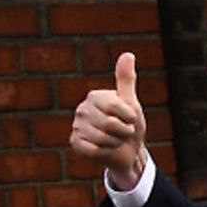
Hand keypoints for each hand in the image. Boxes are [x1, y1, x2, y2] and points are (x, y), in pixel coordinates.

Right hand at [70, 51, 147, 190]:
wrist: (128, 150)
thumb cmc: (130, 125)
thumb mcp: (131, 103)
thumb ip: (126, 80)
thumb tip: (128, 54)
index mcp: (94, 96)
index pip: (115, 106)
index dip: (129, 117)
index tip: (130, 118)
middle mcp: (82, 109)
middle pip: (109, 123)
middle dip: (123, 131)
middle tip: (122, 131)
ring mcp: (77, 126)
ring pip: (102, 138)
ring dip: (116, 142)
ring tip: (115, 140)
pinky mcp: (75, 143)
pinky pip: (94, 149)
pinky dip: (105, 152)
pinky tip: (105, 149)